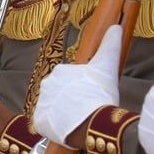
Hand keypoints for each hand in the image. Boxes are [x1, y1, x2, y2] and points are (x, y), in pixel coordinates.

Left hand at [32, 25, 122, 145]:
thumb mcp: (107, 65)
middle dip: (73, 99)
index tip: (93, 93)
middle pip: (61, 93)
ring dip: (65, 112)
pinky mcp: (38, 122)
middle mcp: (45, 85)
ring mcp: (41, 104)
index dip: (84, 87)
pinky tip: (70, 127)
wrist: (89, 121)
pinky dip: (57, 126)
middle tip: (88, 106)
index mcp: (60, 71)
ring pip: (55, 108)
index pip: (71, 78)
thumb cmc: (99, 92)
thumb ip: (110, 45)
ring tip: (81, 118)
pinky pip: (47, 123)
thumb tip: (115, 26)